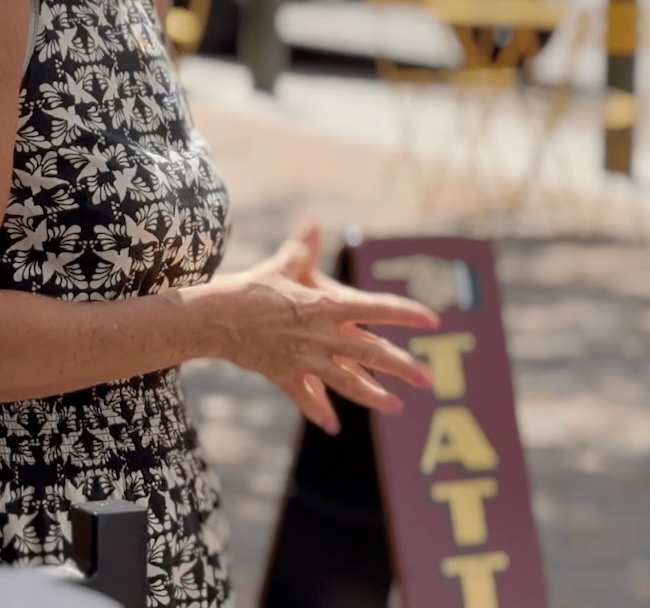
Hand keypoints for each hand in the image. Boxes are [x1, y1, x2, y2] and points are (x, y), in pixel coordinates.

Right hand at [217, 217, 440, 433]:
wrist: (216, 318)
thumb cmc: (252, 286)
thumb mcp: (282, 264)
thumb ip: (303, 248)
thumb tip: (312, 221)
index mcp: (327, 306)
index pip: (376, 308)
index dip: (406, 313)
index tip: (433, 320)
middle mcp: (322, 336)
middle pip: (370, 354)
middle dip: (402, 367)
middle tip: (429, 379)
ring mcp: (305, 359)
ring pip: (346, 382)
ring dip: (372, 396)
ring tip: (397, 407)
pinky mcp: (285, 375)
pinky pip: (306, 397)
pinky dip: (319, 410)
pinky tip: (332, 427)